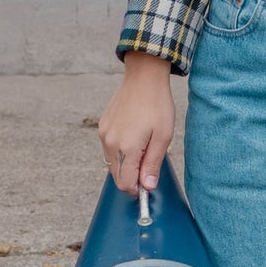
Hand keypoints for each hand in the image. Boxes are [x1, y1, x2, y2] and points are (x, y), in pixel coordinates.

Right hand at [97, 51, 174, 193]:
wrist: (143, 77)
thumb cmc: (157, 105)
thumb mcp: (163, 136)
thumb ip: (153, 164)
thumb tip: (147, 187)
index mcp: (126, 148)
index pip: (125, 184)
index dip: (137, 189)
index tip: (148, 184)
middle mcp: (110, 143)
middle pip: (117, 176)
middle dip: (132, 176)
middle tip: (149, 161)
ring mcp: (104, 134)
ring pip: (112, 163)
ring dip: (126, 163)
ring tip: (143, 145)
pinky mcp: (102, 127)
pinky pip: (109, 148)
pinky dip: (120, 150)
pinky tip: (134, 135)